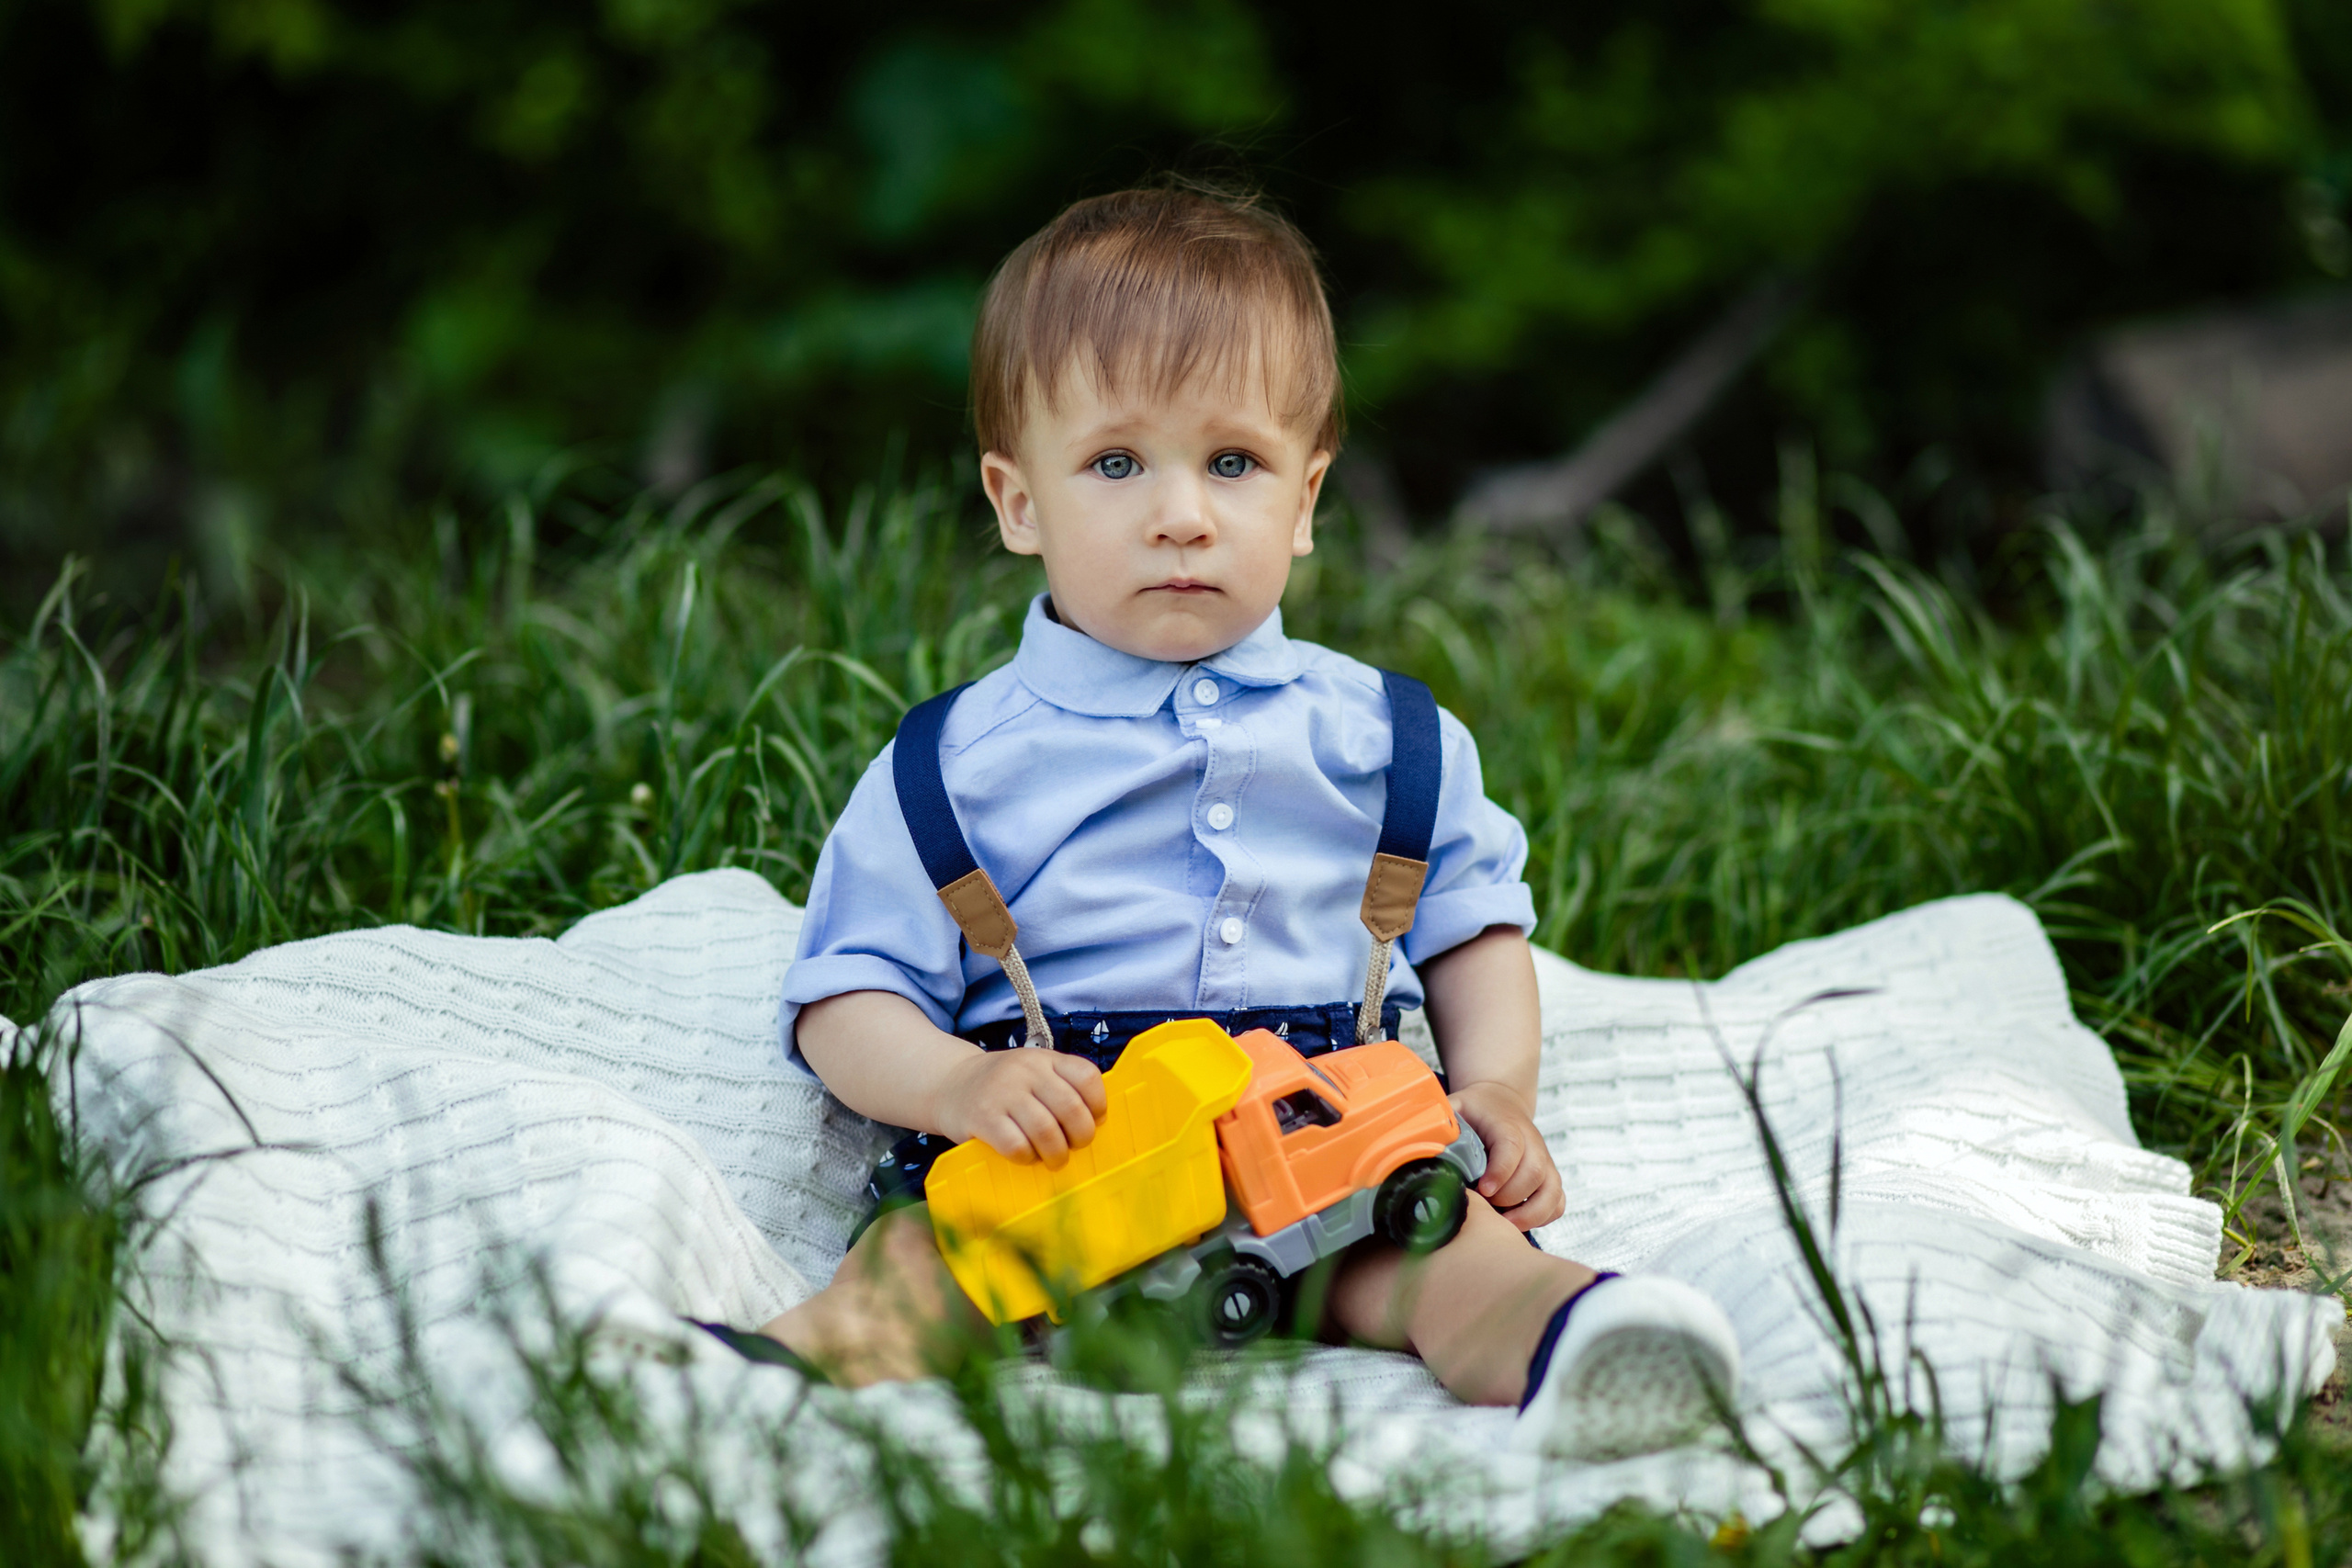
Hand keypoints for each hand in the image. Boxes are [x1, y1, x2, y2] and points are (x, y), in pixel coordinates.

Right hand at [932, 1049, 1107, 1165]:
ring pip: (1046, 1131)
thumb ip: (1061, 1087)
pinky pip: (1016, 1145)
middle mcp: (1025, 1070)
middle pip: (1071, 1108)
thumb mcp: (1033, 1073)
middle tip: (1075, 1146)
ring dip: (1056, 1153)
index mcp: (1044, 1058)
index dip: (1098, 1104)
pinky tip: (1025, 1156)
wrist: (949, 1084)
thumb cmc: (1002, 1087)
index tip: (1095, 1120)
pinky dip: (1027, 1157)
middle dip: (1081, 1136)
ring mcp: (1003, 1093)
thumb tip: (1096, 1123)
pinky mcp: (982, 1117)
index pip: (1087, 1076)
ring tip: (1054, 1159)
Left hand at [1448, 1080, 1563, 1229]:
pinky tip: (1517, 1222)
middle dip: (1509, 1197)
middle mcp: (1532, 1143)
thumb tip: (1415, 1142)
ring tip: (1503, 1224)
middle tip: (1484, 1205)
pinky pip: (1557, 1202)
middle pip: (1533, 1173)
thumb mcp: (1454, 1106)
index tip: (1484, 1189)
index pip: (1512, 1147)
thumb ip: (1439, 1123)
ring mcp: (1545, 1161)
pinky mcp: (1550, 1177)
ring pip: (1551, 1191)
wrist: (1501, 1101)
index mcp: (1507, 1124)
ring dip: (1529, 1213)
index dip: (1501, 1171)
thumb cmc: (1475, 1110)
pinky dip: (1543, 1217)